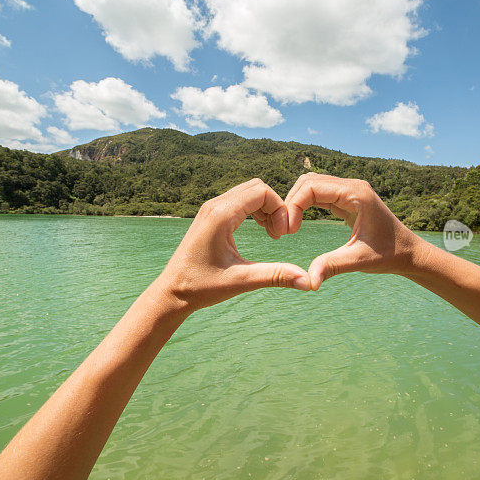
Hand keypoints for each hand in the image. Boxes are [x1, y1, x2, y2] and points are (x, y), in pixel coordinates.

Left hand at [155, 178, 310, 311]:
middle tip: (278, 234)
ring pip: (248, 192)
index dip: (280, 209)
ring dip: (265, 208)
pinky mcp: (210, 215)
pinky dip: (254, 210)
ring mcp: (210, 208)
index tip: (283, 235)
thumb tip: (308, 280)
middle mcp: (214, 205)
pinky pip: (239, 200)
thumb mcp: (241, 281)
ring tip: (272, 234)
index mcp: (220, 215)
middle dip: (274, 206)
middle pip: (256, 187)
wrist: (171, 292)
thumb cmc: (201, 287)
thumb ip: (276, 276)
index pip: (261, 191)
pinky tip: (260, 231)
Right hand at [284, 173, 428, 289]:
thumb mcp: (359, 261)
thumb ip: (332, 266)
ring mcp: (349, 191)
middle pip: (308, 181)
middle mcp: (352, 186)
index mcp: (356, 194)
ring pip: (311, 185)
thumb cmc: (390, 255)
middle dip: (290, 202)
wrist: (409, 253)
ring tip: (288, 228)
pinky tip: (297, 224)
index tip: (287, 232)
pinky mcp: (347, 199)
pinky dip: (304, 205)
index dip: (293, 206)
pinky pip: (319, 194)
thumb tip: (308, 281)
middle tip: (283, 231)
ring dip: (295, 202)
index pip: (312, 187)